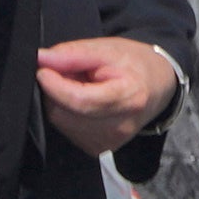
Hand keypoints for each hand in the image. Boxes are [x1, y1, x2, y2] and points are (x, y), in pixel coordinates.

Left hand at [34, 37, 173, 156]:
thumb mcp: (107, 49)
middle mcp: (119, 127)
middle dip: (57, 90)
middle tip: (69, 72)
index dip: (55, 86)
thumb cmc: (133, 64)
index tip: (43, 69)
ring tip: (81, 85)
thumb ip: (73, 54)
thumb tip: (41, 59)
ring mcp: (108, 142)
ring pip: (62, 122)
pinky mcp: (98, 149)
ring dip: (60, 101)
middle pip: (66, 113)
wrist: (156, 87)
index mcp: (128, 98)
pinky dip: (66, 112)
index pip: (81, 101)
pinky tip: (83, 101)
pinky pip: (67, 129)